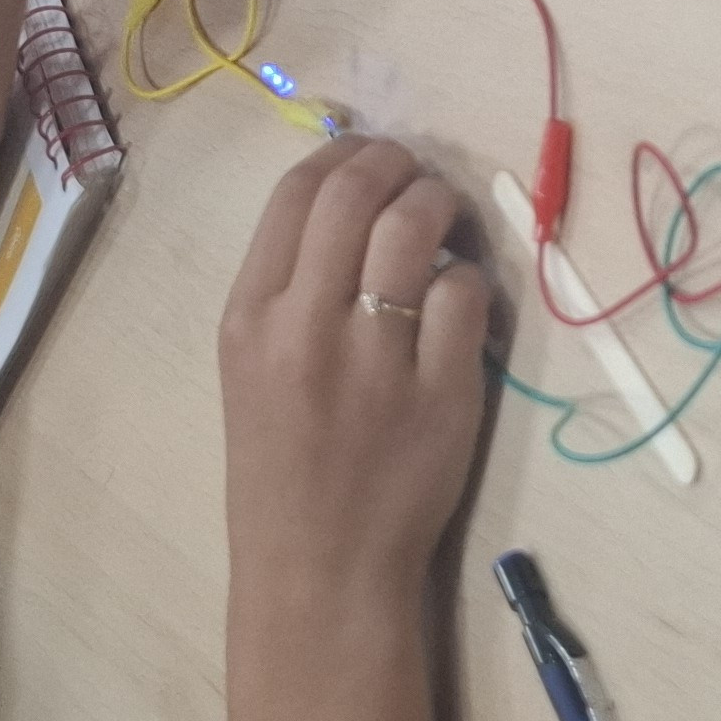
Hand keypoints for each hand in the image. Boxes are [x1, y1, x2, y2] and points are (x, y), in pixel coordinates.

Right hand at [219, 138, 489, 591]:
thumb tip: (356, 193)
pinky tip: (463, 299)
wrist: (319, 567)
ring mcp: (376, 359)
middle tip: (420, 178)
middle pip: (358, 191)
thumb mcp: (252, 365)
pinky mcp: (443, 391)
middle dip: (399, 165)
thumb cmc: (282, 466)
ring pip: (417, 227)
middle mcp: (305, 327)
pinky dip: (471, 280)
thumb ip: (291, 284)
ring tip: (449, 221)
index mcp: (249, 316)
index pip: (297, 191)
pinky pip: (467, 293)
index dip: (347, 153)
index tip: (376, 158)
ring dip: (442, 205)